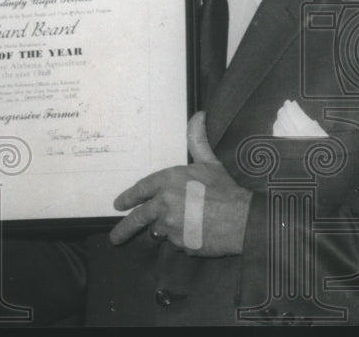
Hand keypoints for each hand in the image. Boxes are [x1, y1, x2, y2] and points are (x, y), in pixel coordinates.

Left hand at [109, 111, 250, 256]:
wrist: (243, 220)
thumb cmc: (225, 189)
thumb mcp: (209, 162)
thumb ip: (197, 141)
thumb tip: (199, 115)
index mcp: (166, 182)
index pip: (140, 190)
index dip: (128, 197)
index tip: (118, 205)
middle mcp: (163, 204)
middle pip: (138, 218)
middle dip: (124, 229)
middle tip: (114, 238)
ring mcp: (170, 226)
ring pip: (160, 229)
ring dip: (165, 228)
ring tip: (179, 224)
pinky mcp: (180, 243)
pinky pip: (176, 241)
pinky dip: (182, 238)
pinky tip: (195, 232)